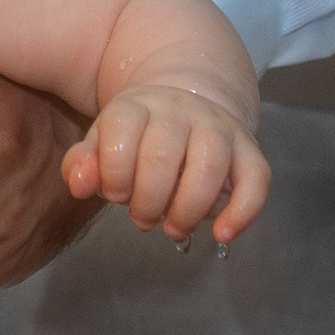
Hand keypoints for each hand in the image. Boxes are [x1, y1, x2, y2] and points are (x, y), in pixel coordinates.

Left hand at [62, 86, 267, 246]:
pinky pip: (256, 178)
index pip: (121, 131)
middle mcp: (180, 110)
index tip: (114, 194)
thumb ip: (84, 162)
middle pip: (162, 155)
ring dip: (188, 209)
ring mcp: (218, 127)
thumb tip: (79, 184)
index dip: (113, 173)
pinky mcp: (249, 149)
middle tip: (141, 219)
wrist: (188, 100)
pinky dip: (243, 212)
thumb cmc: (138, 134)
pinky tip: (223, 234)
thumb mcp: (103, 140)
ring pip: (209, 166)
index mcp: (137, 105)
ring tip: (174, 228)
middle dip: (146, 200)